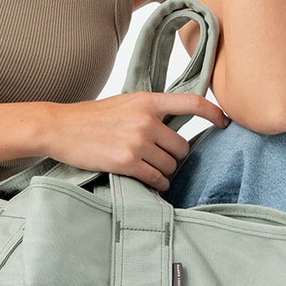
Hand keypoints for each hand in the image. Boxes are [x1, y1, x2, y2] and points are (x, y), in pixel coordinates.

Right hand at [44, 92, 228, 192]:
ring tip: (151, 170)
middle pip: (182, 147)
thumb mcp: (125, 103)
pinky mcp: (127, 162)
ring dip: (165, 172)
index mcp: (148, 101)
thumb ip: (150, 111)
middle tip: (162, 159)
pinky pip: (157, 179)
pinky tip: (152, 182)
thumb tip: (175, 126)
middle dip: (175, 157)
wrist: (61, 127)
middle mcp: (146, 120)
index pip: (191, 102)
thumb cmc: (92, 117)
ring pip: (170, 166)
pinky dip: (158, 184)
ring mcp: (137, 142)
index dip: (213, 112)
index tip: (224, 122)